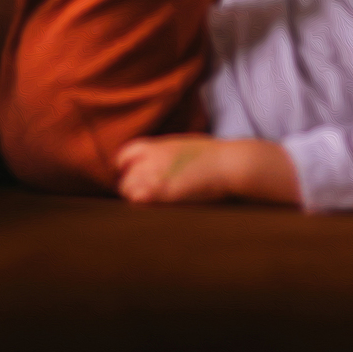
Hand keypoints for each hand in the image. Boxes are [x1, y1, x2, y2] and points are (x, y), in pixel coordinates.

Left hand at [115, 135, 299, 205]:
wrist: (228, 163)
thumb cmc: (212, 156)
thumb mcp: (183, 145)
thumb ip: (165, 152)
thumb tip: (157, 161)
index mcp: (158, 145)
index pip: (125, 154)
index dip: (124, 167)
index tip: (129, 176)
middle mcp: (153, 157)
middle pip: (125, 175)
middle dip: (130, 185)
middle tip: (142, 195)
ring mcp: (157, 173)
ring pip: (128, 188)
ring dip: (135, 196)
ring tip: (150, 204)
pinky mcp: (164, 191)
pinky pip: (138, 198)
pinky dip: (140, 203)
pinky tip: (153, 207)